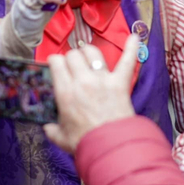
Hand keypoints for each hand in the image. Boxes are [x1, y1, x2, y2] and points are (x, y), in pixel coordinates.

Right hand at [42, 38, 138, 153]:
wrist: (111, 148)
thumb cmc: (86, 143)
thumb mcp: (62, 138)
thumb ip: (52, 130)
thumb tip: (48, 128)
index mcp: (65, 92)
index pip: (56, 62)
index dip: (55, 61)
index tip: (56, 65)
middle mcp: (82, 81)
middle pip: (73, 55)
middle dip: (71, 57)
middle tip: (73, 65)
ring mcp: (102, 80)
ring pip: (93, 53)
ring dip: (89, 52)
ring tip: (89, 55)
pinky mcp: (120, 83)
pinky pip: (127, 60)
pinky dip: (131, 48)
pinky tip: (135, 37)